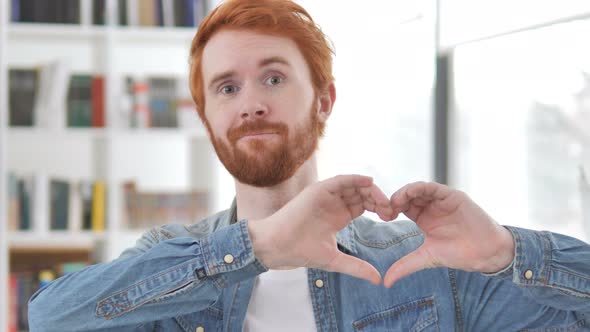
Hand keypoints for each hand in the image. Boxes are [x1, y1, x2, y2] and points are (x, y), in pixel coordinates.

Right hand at [248, 175, 394, 284]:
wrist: (279, 246)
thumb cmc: (302, 252)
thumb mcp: (335, 260)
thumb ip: (357, 267)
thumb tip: (378, 280)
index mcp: (339, 216)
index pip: (364, 205)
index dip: (379, 209)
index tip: (392, 218)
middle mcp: (334, 203)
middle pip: (362, 194)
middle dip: (379, 200)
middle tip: (391, 210)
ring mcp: (326, 195)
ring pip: (354, 185)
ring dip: (371, 190)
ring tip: (384, 201)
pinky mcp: (318, 190)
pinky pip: (341, 180)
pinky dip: (355, 179)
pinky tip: (369, 182)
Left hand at [383, 181, 514, 287]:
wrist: (486, 252)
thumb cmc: (459, 253)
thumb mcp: (427, 258)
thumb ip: (405, 266)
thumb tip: (386, 282)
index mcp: (423, 217)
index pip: (403, 207)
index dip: (391, 209)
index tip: (383, 217)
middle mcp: (431, 206)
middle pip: (408, 196)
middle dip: (395, 200)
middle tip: (386, 208)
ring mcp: (441, 200)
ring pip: (418, 189)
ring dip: (405, 192)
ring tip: (396, 201)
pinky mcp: (452, 196)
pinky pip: (434, 187)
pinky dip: (420, 188)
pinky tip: (410, 193)